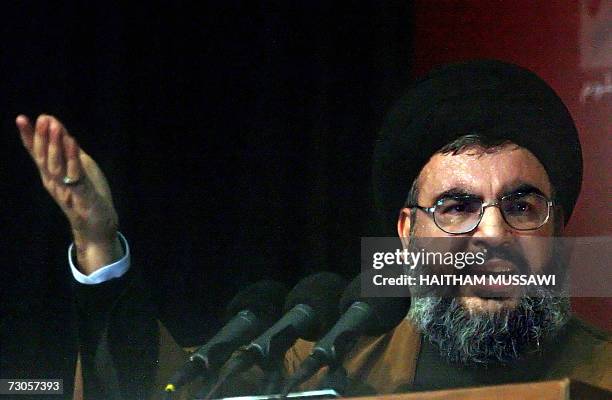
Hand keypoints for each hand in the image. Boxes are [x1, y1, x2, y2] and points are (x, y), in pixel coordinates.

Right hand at [16, 114, 122, 273]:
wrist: (98, 226)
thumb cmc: (87, 195)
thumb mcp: (78, 167)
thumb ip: (68, 150)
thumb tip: (58, 128)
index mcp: (51, 175)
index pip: (36, 154)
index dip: (28, 137)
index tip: (21, 119)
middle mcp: (53, 182)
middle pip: (43, 157)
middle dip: (42, 137)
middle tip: (42, 118)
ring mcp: (66, 190)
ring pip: (56, 165)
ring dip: (55, 145)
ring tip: (55, 126)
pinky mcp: (81, 195)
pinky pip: (75, 174)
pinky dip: (73, 157)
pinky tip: (72, 142)